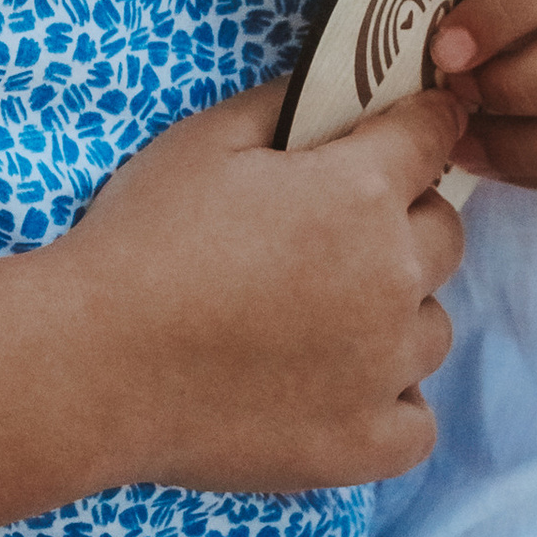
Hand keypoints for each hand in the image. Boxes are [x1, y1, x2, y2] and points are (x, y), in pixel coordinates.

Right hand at [58, 78, 469, 495]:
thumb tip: (333, 91)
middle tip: (341, 232)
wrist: (92, 363)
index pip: (432, 134)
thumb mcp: (206, 140)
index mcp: (360, 193)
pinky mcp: (361, 445)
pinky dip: (389, 403)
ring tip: (328, 319)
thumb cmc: (143, 240)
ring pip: (433, 327)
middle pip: (445, 235)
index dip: (423, 123)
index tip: (417, 126)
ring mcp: (383, 369)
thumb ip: (285, 104)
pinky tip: (340, 389)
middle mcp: (391, 278)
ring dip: (397, 314)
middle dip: (407, 220)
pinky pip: (417, 421)